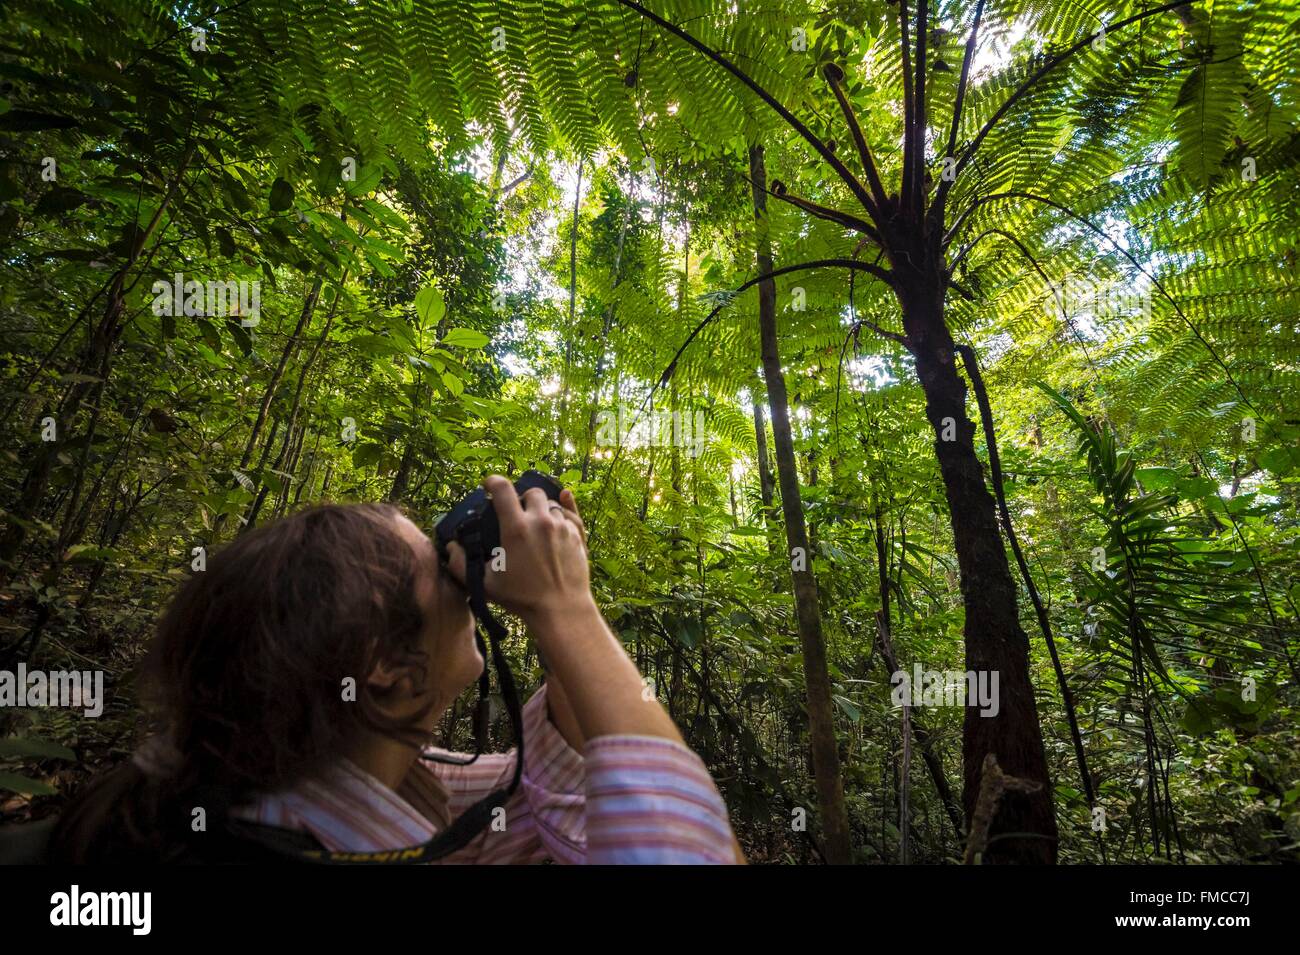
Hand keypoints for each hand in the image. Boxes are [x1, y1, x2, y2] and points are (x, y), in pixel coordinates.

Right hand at [447, 475, 592, 623]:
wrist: (561, 609)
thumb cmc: (521, 598)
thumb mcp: (485, 583)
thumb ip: (460, 564)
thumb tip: (450, 547)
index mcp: (516, 528)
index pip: (503, 489)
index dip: (493, 481)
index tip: (489, 485)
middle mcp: (540, 521)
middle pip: (533, 492)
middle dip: (523, 499)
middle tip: (518, 513)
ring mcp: (562, 527)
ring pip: (553, 504)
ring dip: (543, 510)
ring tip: (537, 526)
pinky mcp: (578, 535)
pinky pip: (570, 515)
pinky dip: (562, 517)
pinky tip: (556, 524)